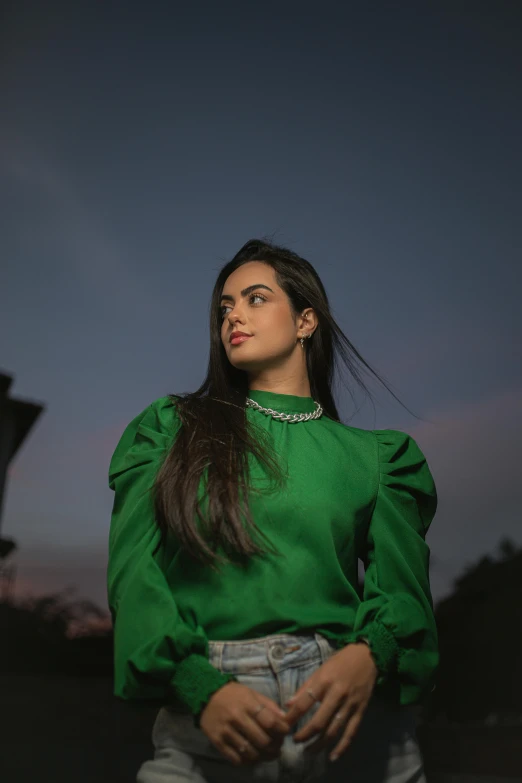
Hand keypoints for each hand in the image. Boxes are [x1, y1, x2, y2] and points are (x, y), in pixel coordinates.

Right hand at [199, 681, 290, 766]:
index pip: (270, 722)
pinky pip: (236, 759)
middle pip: (262, 741)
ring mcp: (226, 731)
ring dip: (263, 757)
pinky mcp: (217, 742)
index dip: (282, 730)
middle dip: (275, 747)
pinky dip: (248, 761)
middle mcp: (237, 717)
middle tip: (278, 747)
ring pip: (250, 753)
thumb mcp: (251, 693)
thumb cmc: (233, 694)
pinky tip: (253, 756)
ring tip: (268, 754)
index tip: (285, 732)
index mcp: (247, 703)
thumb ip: (269, 705)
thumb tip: (284, 719)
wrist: (205, 695)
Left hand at [283, 642, 377, 762]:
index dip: (292, 717)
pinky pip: (351, 732)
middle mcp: (337, 694)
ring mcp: (350, 704)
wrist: (367, 656)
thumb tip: (288, 705)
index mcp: (324, 681)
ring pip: (334, 730)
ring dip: (320, 744)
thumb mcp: (320, 670)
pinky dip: (342, 747)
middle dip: (305, 735)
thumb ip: (305, 688)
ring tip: (308, 752)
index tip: (283, 726)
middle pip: (319, 721)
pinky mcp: (361, 711)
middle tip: (295, 741)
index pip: (304, 703)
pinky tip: (332, 757)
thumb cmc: (340, 662)